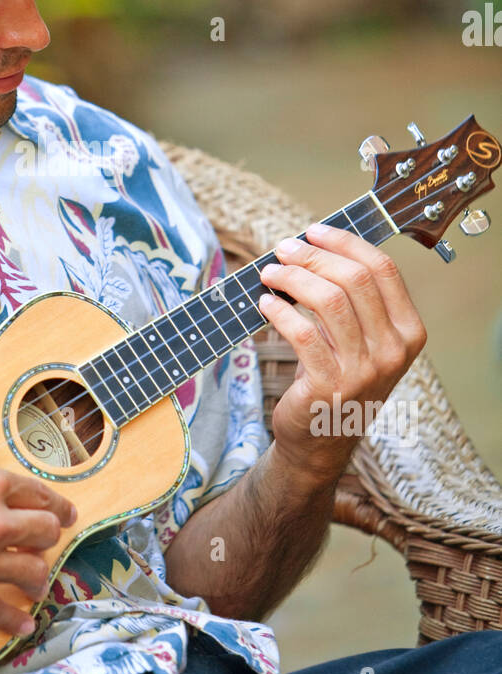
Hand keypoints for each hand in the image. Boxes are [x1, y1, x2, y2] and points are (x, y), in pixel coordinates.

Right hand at [0, 413, 76, 637]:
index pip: (41, 495)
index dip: (58, 505)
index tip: (65, 513)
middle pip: (46, 534)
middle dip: (49, 538)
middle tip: (46, 543)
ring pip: (32, 573)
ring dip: (38, 578)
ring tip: (37, 582)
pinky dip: (14, 621)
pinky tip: (24, 625)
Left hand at [257, 222, 426, 484]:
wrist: (321, 441)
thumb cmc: (338, 378)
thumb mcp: (362, 340)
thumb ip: (353, 299)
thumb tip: (314, 245)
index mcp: (409, 332)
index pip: (383, 270)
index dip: (346, 243)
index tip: (314, 231)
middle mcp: (393, 351)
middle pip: (354, 279)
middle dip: (314, 256)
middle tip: (283, 249)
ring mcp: (364, 371)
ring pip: (328, 301)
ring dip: (292, 278)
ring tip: (270, 273)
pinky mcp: (330, 387)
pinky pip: (302, 333)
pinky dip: (279, 311)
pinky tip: (265, 303)